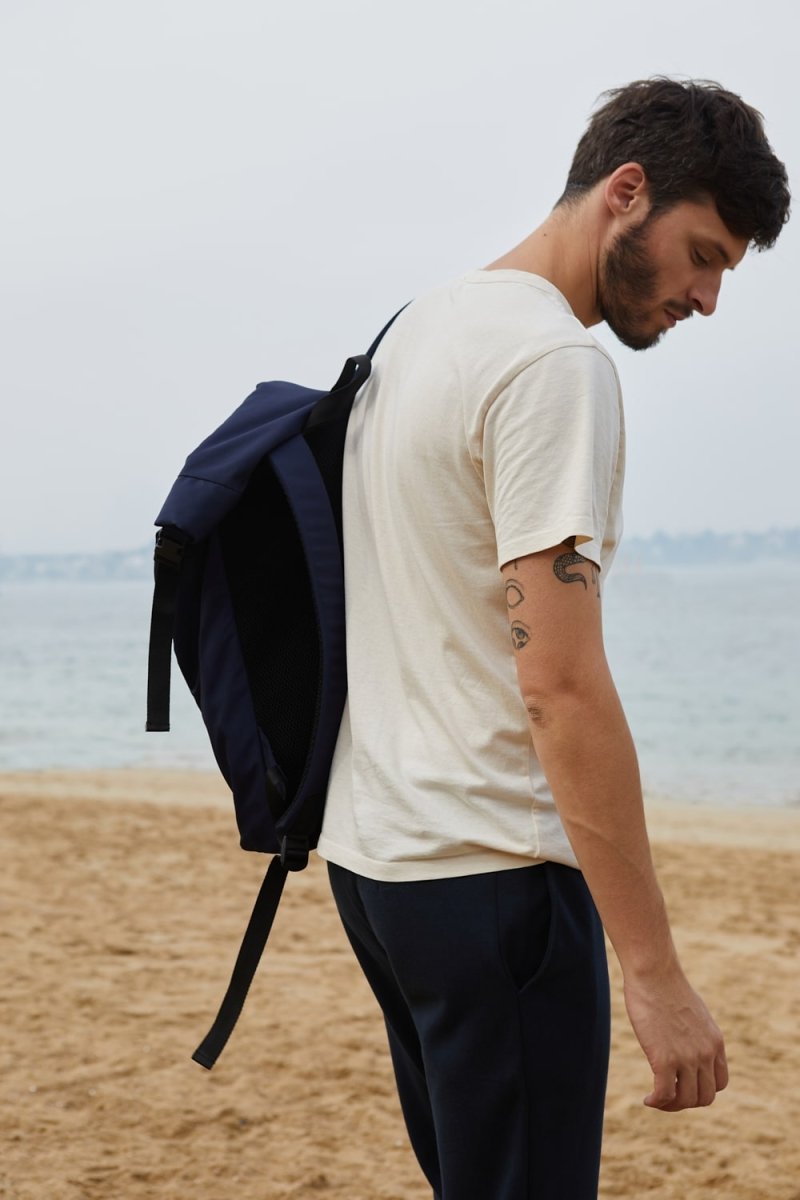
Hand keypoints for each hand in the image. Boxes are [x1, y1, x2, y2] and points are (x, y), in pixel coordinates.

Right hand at [623, 969, 728, 1110]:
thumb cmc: (665, 985)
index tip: (683, 1085)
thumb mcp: (692, 1012)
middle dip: (686, 1102)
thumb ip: (694, 1031)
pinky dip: (656, 1102)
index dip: (702, 1090)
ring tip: (655, 1099)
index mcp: (715, 1042)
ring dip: (670, 1105)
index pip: (720, 1083)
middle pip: (705, 1097)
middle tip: (667, 1096)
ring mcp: (687, 1058)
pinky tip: (647, 1100)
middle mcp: (706, 1053)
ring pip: (686, 1100)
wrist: (654, 972)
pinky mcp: (665, 1059)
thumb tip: (683, 1039)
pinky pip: (664, 1094)